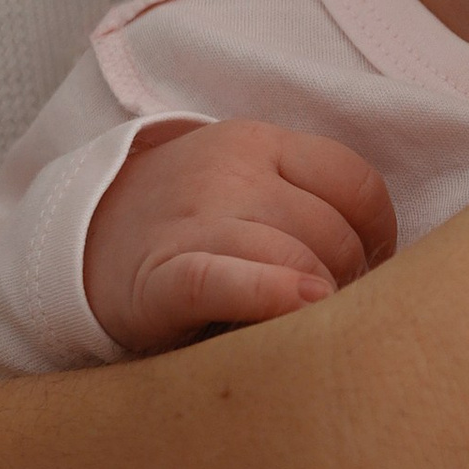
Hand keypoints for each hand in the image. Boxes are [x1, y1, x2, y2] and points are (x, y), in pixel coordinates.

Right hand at [82, 119, 397, 352]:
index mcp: (258, 141)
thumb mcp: (246, 187)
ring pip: (295, 256)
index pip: (355, 181)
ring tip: (309, 326)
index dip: (378, 234)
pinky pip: (224, 280)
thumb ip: (306, 203)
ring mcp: (192, 220)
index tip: (368, 269)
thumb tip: (387, 262)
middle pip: (331, 230)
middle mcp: (227, 171)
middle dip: (348, 279)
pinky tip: (300, 307)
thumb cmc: (191, 225)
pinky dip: (270, 294)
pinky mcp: (160, 276)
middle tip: (332, 310)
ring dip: (319, 300)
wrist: (81, 243)